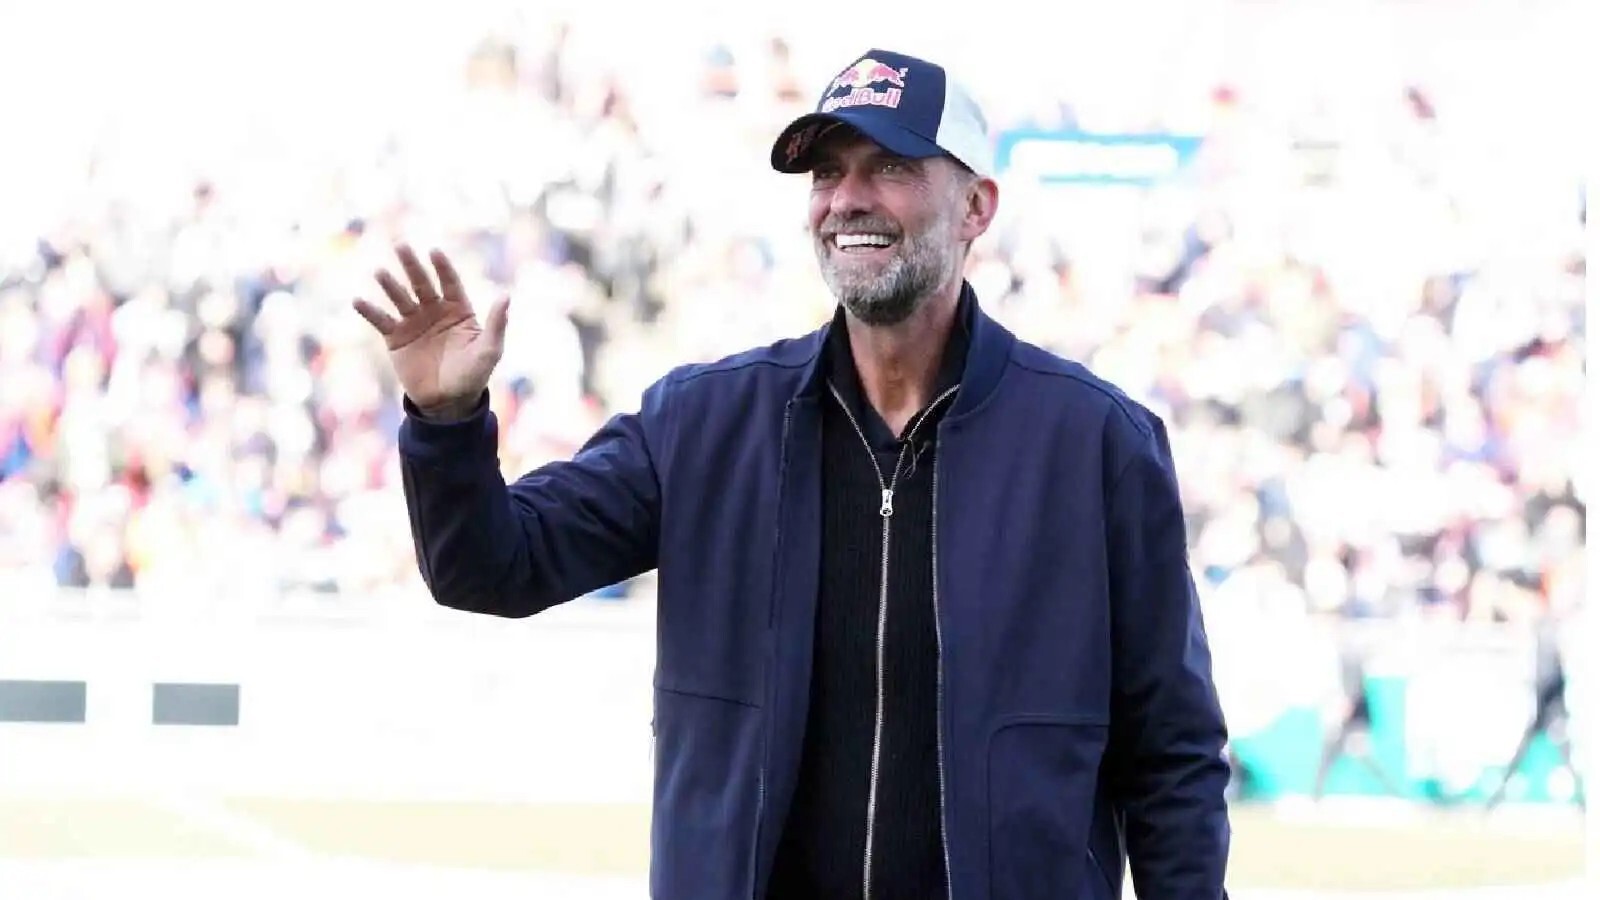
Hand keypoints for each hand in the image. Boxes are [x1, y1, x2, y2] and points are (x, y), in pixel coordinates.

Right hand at [354, 244, 509, 419]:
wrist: (447, 402)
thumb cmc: (473, 375)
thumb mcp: (489, 350)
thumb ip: (496, 323)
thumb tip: (505, 295)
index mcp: (458, 310)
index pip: (450, 282)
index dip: (442, 267)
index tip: (434, 251)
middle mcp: (434, 311)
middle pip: (422, 283)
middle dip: (412, 265)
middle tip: (401, 246)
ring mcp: (413, 323)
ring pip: (400, 298)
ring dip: (390, 285)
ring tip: (380, 272)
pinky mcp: (396, 338)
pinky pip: (381, 321)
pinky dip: (369, 311)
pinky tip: (358, 301)